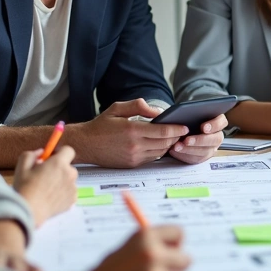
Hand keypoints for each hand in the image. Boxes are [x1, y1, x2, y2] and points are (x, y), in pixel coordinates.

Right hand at [13, 146, 77, 226]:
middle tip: (45, 175)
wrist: (29, 210)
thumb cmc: (25, 187)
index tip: (52, 157)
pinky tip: (50, 198)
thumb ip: (32, 154)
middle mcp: (70, 174)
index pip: (68, 150)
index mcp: (59, 163)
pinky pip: (69, 192)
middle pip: (68, 167)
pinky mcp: (73, 200)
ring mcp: (73, 188)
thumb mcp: (22, 165)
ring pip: (68, 180)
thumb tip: (42, 153)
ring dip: (61, 181)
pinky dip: (62, 193)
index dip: (60, 152)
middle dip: (59, 169)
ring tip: (46, 189)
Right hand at [68, 99, 188, 167]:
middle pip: (164, 142)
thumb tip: (157, 112)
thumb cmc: (101, 125)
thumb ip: (138, 106)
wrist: (85, 144)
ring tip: (172, 138)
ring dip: (168, 145)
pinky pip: (151, 158)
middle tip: (181, 131)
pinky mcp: (131, 164)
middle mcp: (135, 145)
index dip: (176, 129)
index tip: (185, 126)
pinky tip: (159, 145)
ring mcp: (133, 156)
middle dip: (175, 137)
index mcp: (132, 129)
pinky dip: (158, 152)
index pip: (162, 131)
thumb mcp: (117, 108)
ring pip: (160, 152)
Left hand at [168, 114, 228, 163]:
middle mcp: (216, 136)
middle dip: (200, 140)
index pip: (222, 122)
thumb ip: (191, 113)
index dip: (214, 125)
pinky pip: (196, 159)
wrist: (181, 132)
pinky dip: (185, 155)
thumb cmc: (186, 121)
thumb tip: (183, 113)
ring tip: (177, 146)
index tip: (204, 127)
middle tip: (187, 140)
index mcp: (217, 122)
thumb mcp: (189, 114)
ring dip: (190, 149)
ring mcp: (211, 148)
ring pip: (205, 151)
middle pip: (215, 139)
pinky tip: (175, 151)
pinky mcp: (202, 157)